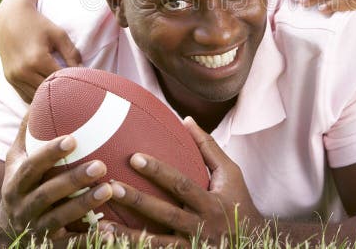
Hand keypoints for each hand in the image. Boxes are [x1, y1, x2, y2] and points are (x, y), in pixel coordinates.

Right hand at [0, 2, 81, 101]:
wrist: (10, 18)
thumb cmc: (38, 24)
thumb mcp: (59, 35)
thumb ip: (72, 54)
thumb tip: (83, 72)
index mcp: (37, 60)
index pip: (61, 80)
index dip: (73, 82)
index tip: (82, 82)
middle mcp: (23, 71)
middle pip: (49, 92)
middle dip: (62, 91)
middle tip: (74, 89)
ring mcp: (14, 77)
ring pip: (37, 98)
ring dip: (49, 96)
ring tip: (61, 90)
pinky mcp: (9, 79)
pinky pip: (26, 96)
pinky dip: (37, 96)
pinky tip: (47, 91)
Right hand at [0, 117, 111, 242]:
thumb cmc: (18, 183)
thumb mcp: (16, 159)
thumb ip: (28, 131)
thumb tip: (44, 91)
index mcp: (15, 183)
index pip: (31, 166)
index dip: (49, 154)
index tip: (73, 138)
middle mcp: (23, 207)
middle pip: (47, 194)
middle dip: (73, 180)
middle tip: (101, 165)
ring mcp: (35, 229)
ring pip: (59, 219)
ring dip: (84, 205)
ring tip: (110, 190)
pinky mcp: (48, 246)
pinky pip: (69, 244)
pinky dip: (90, 240)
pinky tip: (113, 231)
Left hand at [100, 117, 264, 246]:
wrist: (256, 244)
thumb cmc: (239, 202)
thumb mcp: (231, 173)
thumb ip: (207, 147)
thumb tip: (186, 119)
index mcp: (211, 202)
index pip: (181, 185)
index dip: (159, 171)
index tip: (134, 157)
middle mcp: (201, 226)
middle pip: (164, 214)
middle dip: (136, 201)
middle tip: (109, 187)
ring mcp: (193, 247)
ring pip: (157, 243)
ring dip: (127, 235)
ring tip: (99, 225)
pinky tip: (111, 244)